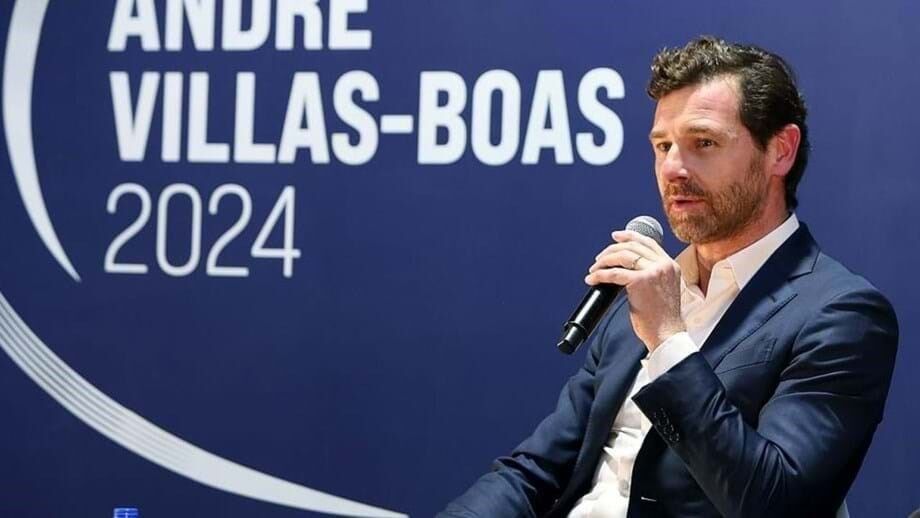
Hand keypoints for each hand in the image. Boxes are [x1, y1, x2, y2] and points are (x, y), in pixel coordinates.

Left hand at [585, 230, 684, 351]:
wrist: (667, 333)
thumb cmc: (662, 317)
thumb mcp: (663, 288)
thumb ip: (651, 274)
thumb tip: (625, 267)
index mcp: (670, 265)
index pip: (648, 242)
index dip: (630, 236)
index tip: (615, 236)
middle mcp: (663, 265)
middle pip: (633, 246)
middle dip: (611, 250)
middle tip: (599, 258)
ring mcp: (653, 271)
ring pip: (622, 256)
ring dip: (604, 261)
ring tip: (594, 269)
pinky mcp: (640, 282)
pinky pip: (614, 273)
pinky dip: (600, 275)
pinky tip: (592, 279)